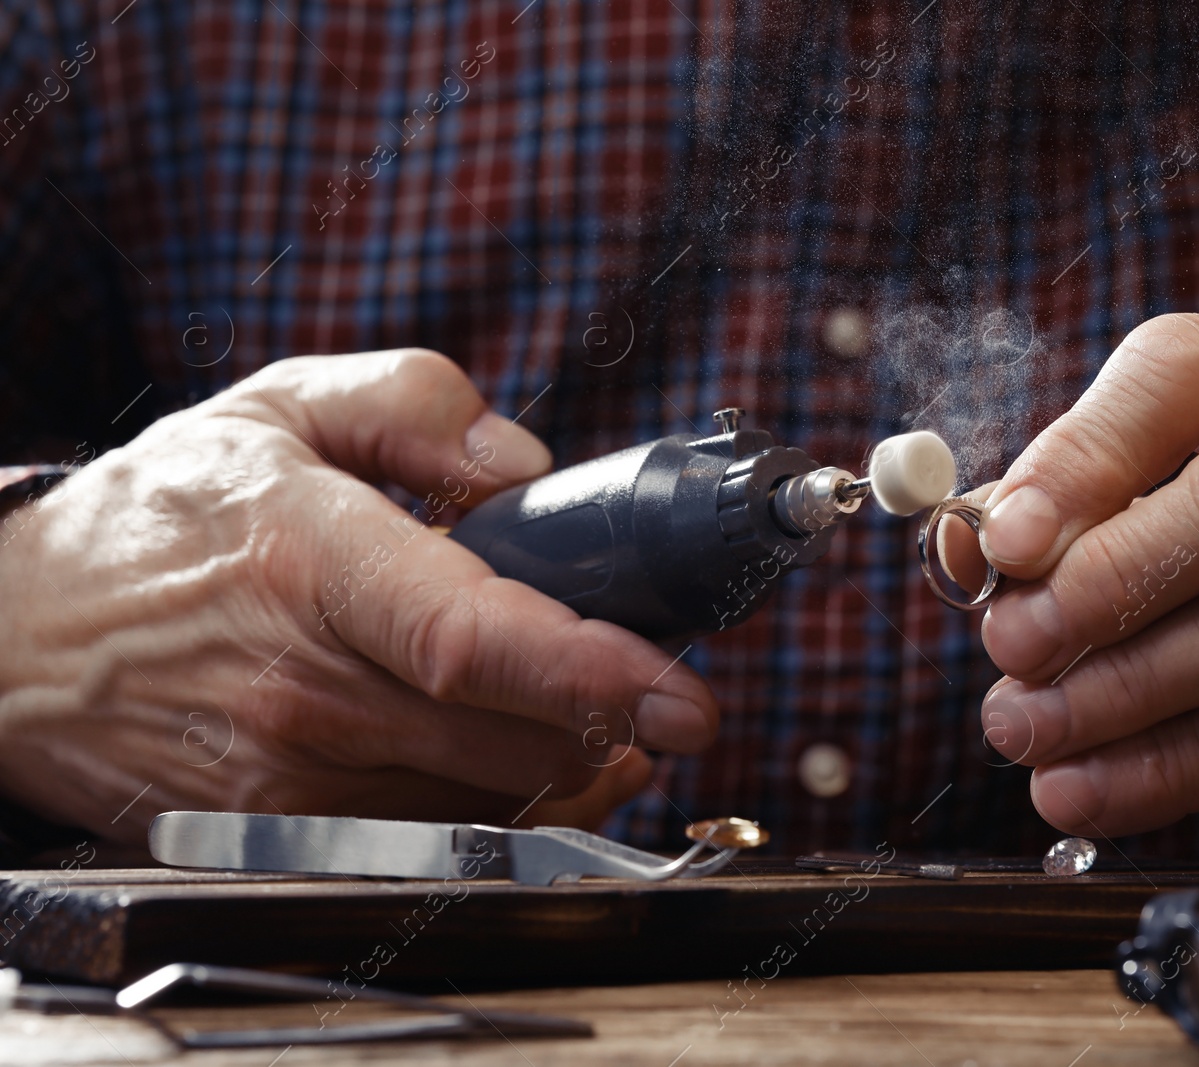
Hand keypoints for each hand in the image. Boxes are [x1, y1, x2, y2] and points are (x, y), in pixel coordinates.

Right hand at [0, 350, 715, 840]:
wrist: (19, 634)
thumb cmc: (164, 516)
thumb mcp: (281, 406)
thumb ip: (417, 405)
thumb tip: (526, 467)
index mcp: (314, 563)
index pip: (472, 639)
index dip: (590, 672)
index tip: (684, 694)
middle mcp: (306, 688)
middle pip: (513, 738)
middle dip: (612, 711)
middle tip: (651, 666)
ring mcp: (291, 775)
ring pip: (492, 797)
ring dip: (569, 753)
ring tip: (576, 691)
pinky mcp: (281, 828)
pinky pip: (439, 831)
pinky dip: (504, 794)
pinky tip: (513, 742)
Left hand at [969, 314, 1198, 836]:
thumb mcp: (1194, 490)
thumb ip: (1085, 508)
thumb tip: (977, 550)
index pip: (1191, 372)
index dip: (1085, 457)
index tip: (1003, 543)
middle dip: (1107, 581)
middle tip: (1011, 644)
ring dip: (1122, 691)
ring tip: (1027, 728)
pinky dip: (1170, 768)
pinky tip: (1091, 788)